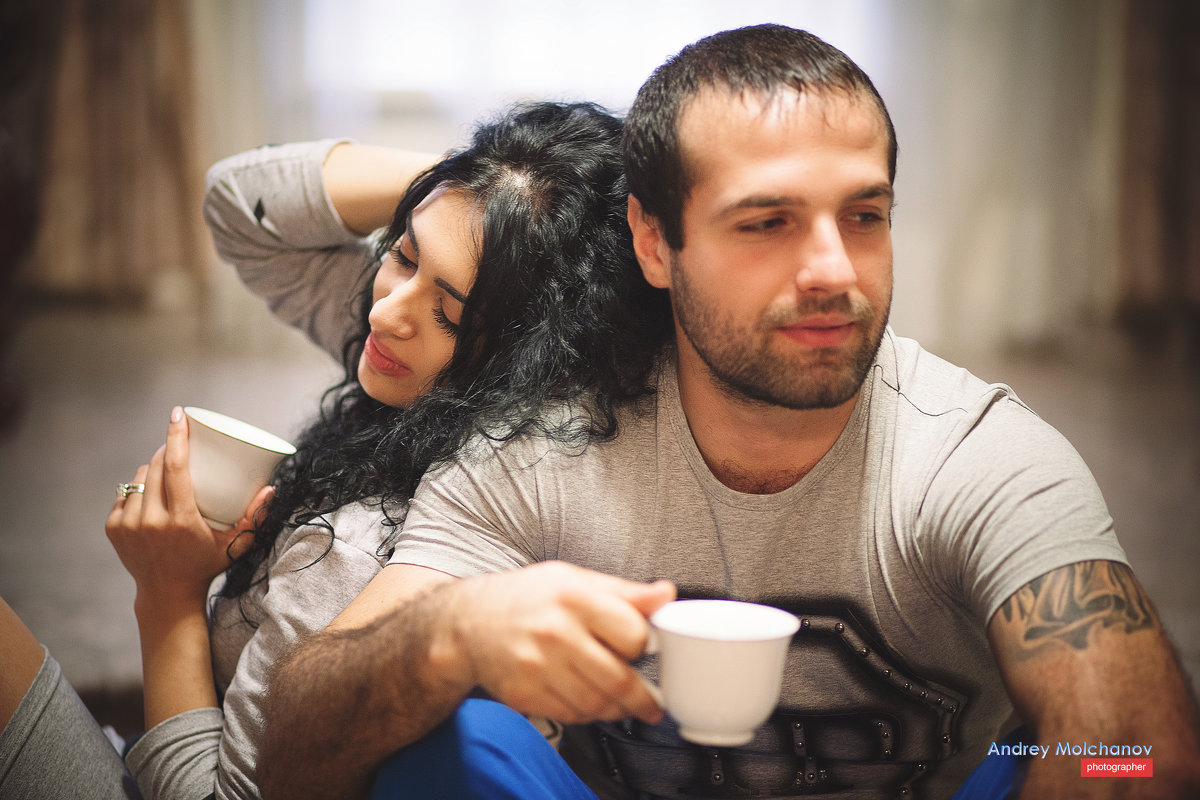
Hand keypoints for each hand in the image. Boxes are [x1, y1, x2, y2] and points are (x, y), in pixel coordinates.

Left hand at [105, 406, 269, 606]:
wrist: (167, 594)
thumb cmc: (206, 565)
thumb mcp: (236, 545)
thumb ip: (255, 517)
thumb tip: (271, 488)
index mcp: (181, 520)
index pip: (175, 466)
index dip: (176, 436)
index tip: (179, 415)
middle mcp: (151, 521)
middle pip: (155, 467)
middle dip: (166, 448)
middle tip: (180, 444)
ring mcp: (129, 525)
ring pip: (139, 478)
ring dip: (152, 468)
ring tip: (167, 472)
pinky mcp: (113, 529)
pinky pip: (125, 494)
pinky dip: (138, 489)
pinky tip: (150, 495)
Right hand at [445, 561, 675, 725]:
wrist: (467, 622)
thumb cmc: (526, 597)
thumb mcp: (574, 580)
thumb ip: (623, 592)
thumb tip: (665, 594)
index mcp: (573, 597)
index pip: (632, 633)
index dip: (643, 644)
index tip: (646, 650)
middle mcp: (555, 632)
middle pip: (618, 678)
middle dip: (642, 696)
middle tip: (652, 702)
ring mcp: (537, 666)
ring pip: (596, 703)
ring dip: (617, 710)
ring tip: (624, 705)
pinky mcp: (524, 693)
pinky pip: (571, 715)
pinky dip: (588, 715)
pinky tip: (590, 703)